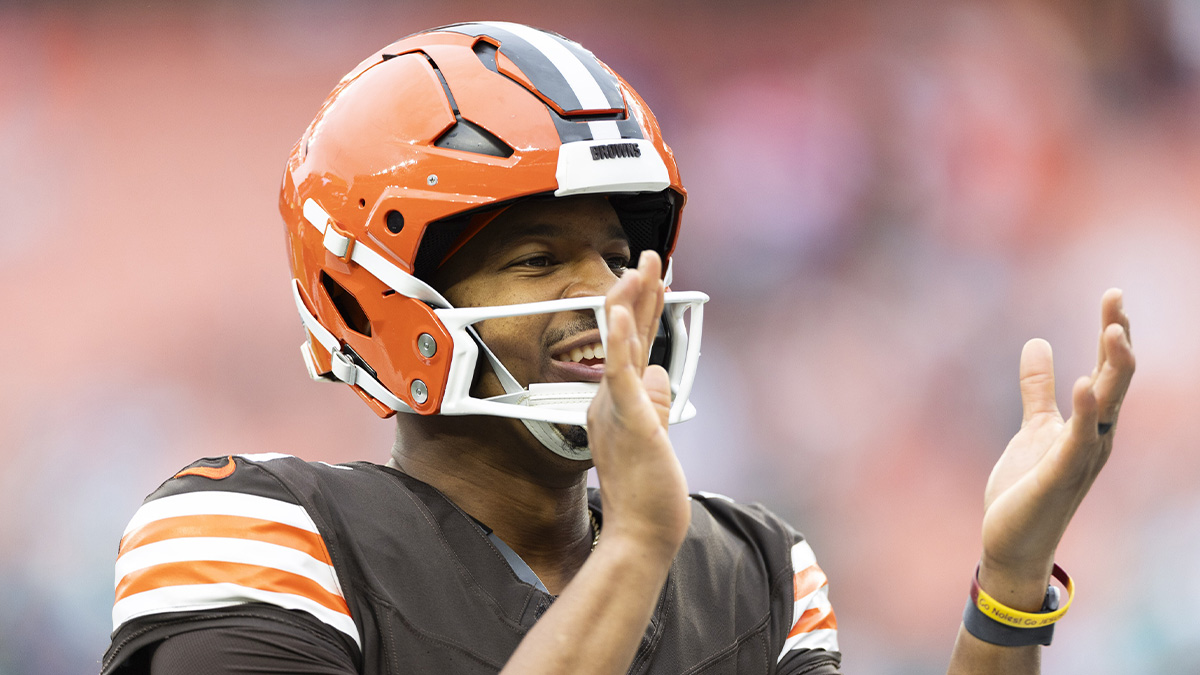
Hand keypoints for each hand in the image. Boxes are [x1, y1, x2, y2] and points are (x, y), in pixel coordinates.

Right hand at [587, 250, 690, 558]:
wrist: (640, 536)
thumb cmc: (647, 497)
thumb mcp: (657, 438)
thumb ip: (656, 402)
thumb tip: (660, 373)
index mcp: (616, 405)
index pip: (633, 347)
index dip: (643, 311)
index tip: (652, 281)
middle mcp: (611, 401)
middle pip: (628, 336)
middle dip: (639, 292)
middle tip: (648, 255)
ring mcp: (616, 408)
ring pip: (620, 344)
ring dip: (629, 302)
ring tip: (636, 268)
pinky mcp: (627, 418)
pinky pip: (618, 372)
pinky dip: (618, 339)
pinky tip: (621, 310)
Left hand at [978, 289, 1134, 605]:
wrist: (1012, 541)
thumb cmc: (1027, 487)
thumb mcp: (1034, 427)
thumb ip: (1038, 388)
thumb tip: (1039, 342)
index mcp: (1091, 424)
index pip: (1109, 370)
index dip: (1112, 333)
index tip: (1114, 295)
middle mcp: (1096, 438)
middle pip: (1116, 380)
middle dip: (1118, 339)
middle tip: (1117, 298)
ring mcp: (1082, 457)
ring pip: (1107, 406)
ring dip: (1112, 369)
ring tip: (1113, 330)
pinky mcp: (1060, 476)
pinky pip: (1078, 439)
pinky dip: (1084, 411)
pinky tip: (1084, 383)